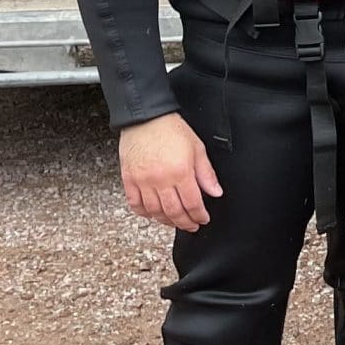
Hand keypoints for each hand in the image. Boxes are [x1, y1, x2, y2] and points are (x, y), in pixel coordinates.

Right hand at [119, 114, 220, 231]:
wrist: (145, 118)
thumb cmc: (171, 130)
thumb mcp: (197, 149)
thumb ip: (206, 173)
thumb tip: (215, 192)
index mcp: (180, 172)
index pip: (192, 203)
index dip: (199, 216)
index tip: (203, 219)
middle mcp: (160, 180)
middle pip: (173, 212)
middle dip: (185, 223)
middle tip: (191, 226)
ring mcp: (142, 181)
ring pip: (154, 212)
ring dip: (166, 221)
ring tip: (174, 222)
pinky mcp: (129, 180)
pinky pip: (135, 204)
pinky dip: (144, 213)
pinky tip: (152, 214)